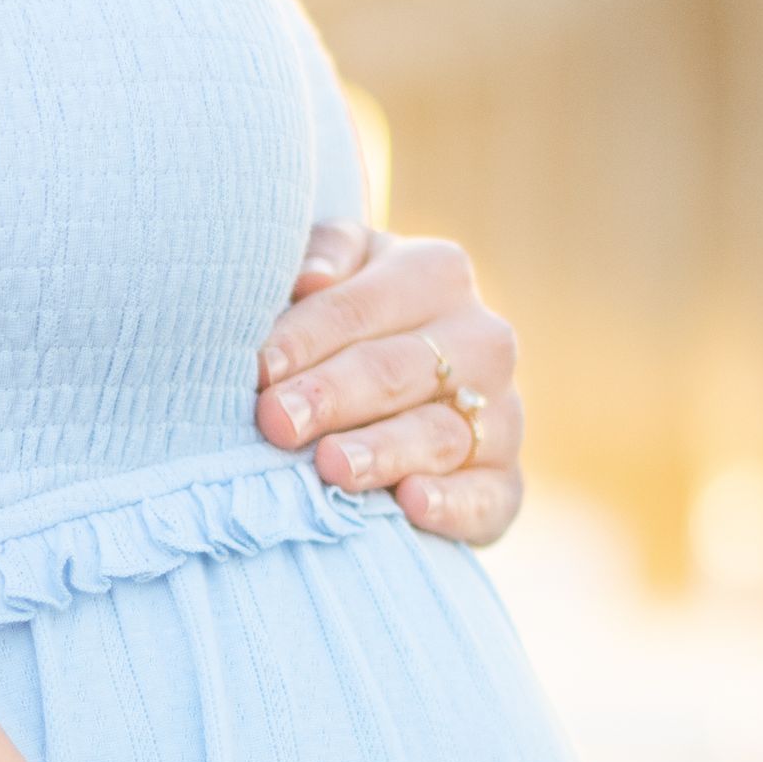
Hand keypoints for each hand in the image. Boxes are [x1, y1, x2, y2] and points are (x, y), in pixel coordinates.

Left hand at [255, 222, 523, 546]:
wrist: (402, 396)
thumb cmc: (347, 324)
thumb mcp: (337, 272)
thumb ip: (323, 257)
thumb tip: (311, 278)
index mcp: (436, 274)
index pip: (359, 307)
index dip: (305, 338)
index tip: (257, 369)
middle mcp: (481, 340)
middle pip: (397, 369)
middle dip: (333, 396)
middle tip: (277, 420)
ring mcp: (500, 414)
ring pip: (439, 433)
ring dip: (384, 451)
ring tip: (331, 466)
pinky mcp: (504, 482)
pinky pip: (486, 496)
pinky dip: (451, 503)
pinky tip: (410, 504)